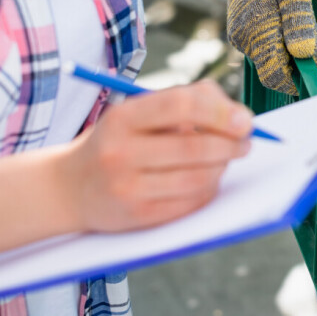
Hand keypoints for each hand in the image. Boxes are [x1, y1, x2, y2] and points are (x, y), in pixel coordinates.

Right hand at [58, 80, 252, 232]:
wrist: (70, 187)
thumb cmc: (120, 141)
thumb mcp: (140, 111)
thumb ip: (188, 100)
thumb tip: (237, 114)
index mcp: (123, 117)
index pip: (181, 105)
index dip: (219, 111)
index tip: (244, 119)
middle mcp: (120, 151)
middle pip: (194, 146)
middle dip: (231, 144)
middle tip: (246, 142)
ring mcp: (127, 187)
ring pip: (197, 178)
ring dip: (222, 167)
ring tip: (226, 159)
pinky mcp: (137, 216)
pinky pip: (189, 202)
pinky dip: (209, 189)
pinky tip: (209, 179)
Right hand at [221, 0, 316, 94]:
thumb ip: (300, 21)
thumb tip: (304, 54)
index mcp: (255, 31)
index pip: (275, 76)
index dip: (299, 80)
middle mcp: (244, 39)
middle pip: (274, 69)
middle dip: (298, 66)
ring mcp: (242, 34)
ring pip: (271, 58)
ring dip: (292, 53)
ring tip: (307, 28)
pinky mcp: (244, 29)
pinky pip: (266, 46)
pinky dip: (283, 43)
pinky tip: (294, 23)